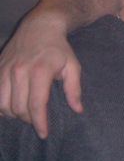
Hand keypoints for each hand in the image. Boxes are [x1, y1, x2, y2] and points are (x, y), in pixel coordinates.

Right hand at [0, 12, 82, 138]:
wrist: (40, 26)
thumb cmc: (59, 49)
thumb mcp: (73, 66)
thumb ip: (74, 89)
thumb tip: (78, 110)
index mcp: (40, 71)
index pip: (36, 105)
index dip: (39, 123)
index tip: (44, 133)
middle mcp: (19, 71)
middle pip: (18, 108)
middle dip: (29, 119)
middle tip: (38, 120)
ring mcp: (5, 69)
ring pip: (3, 105)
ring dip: (13, 114)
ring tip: (26, 114)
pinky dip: (1, 106)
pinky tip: (10, 107)